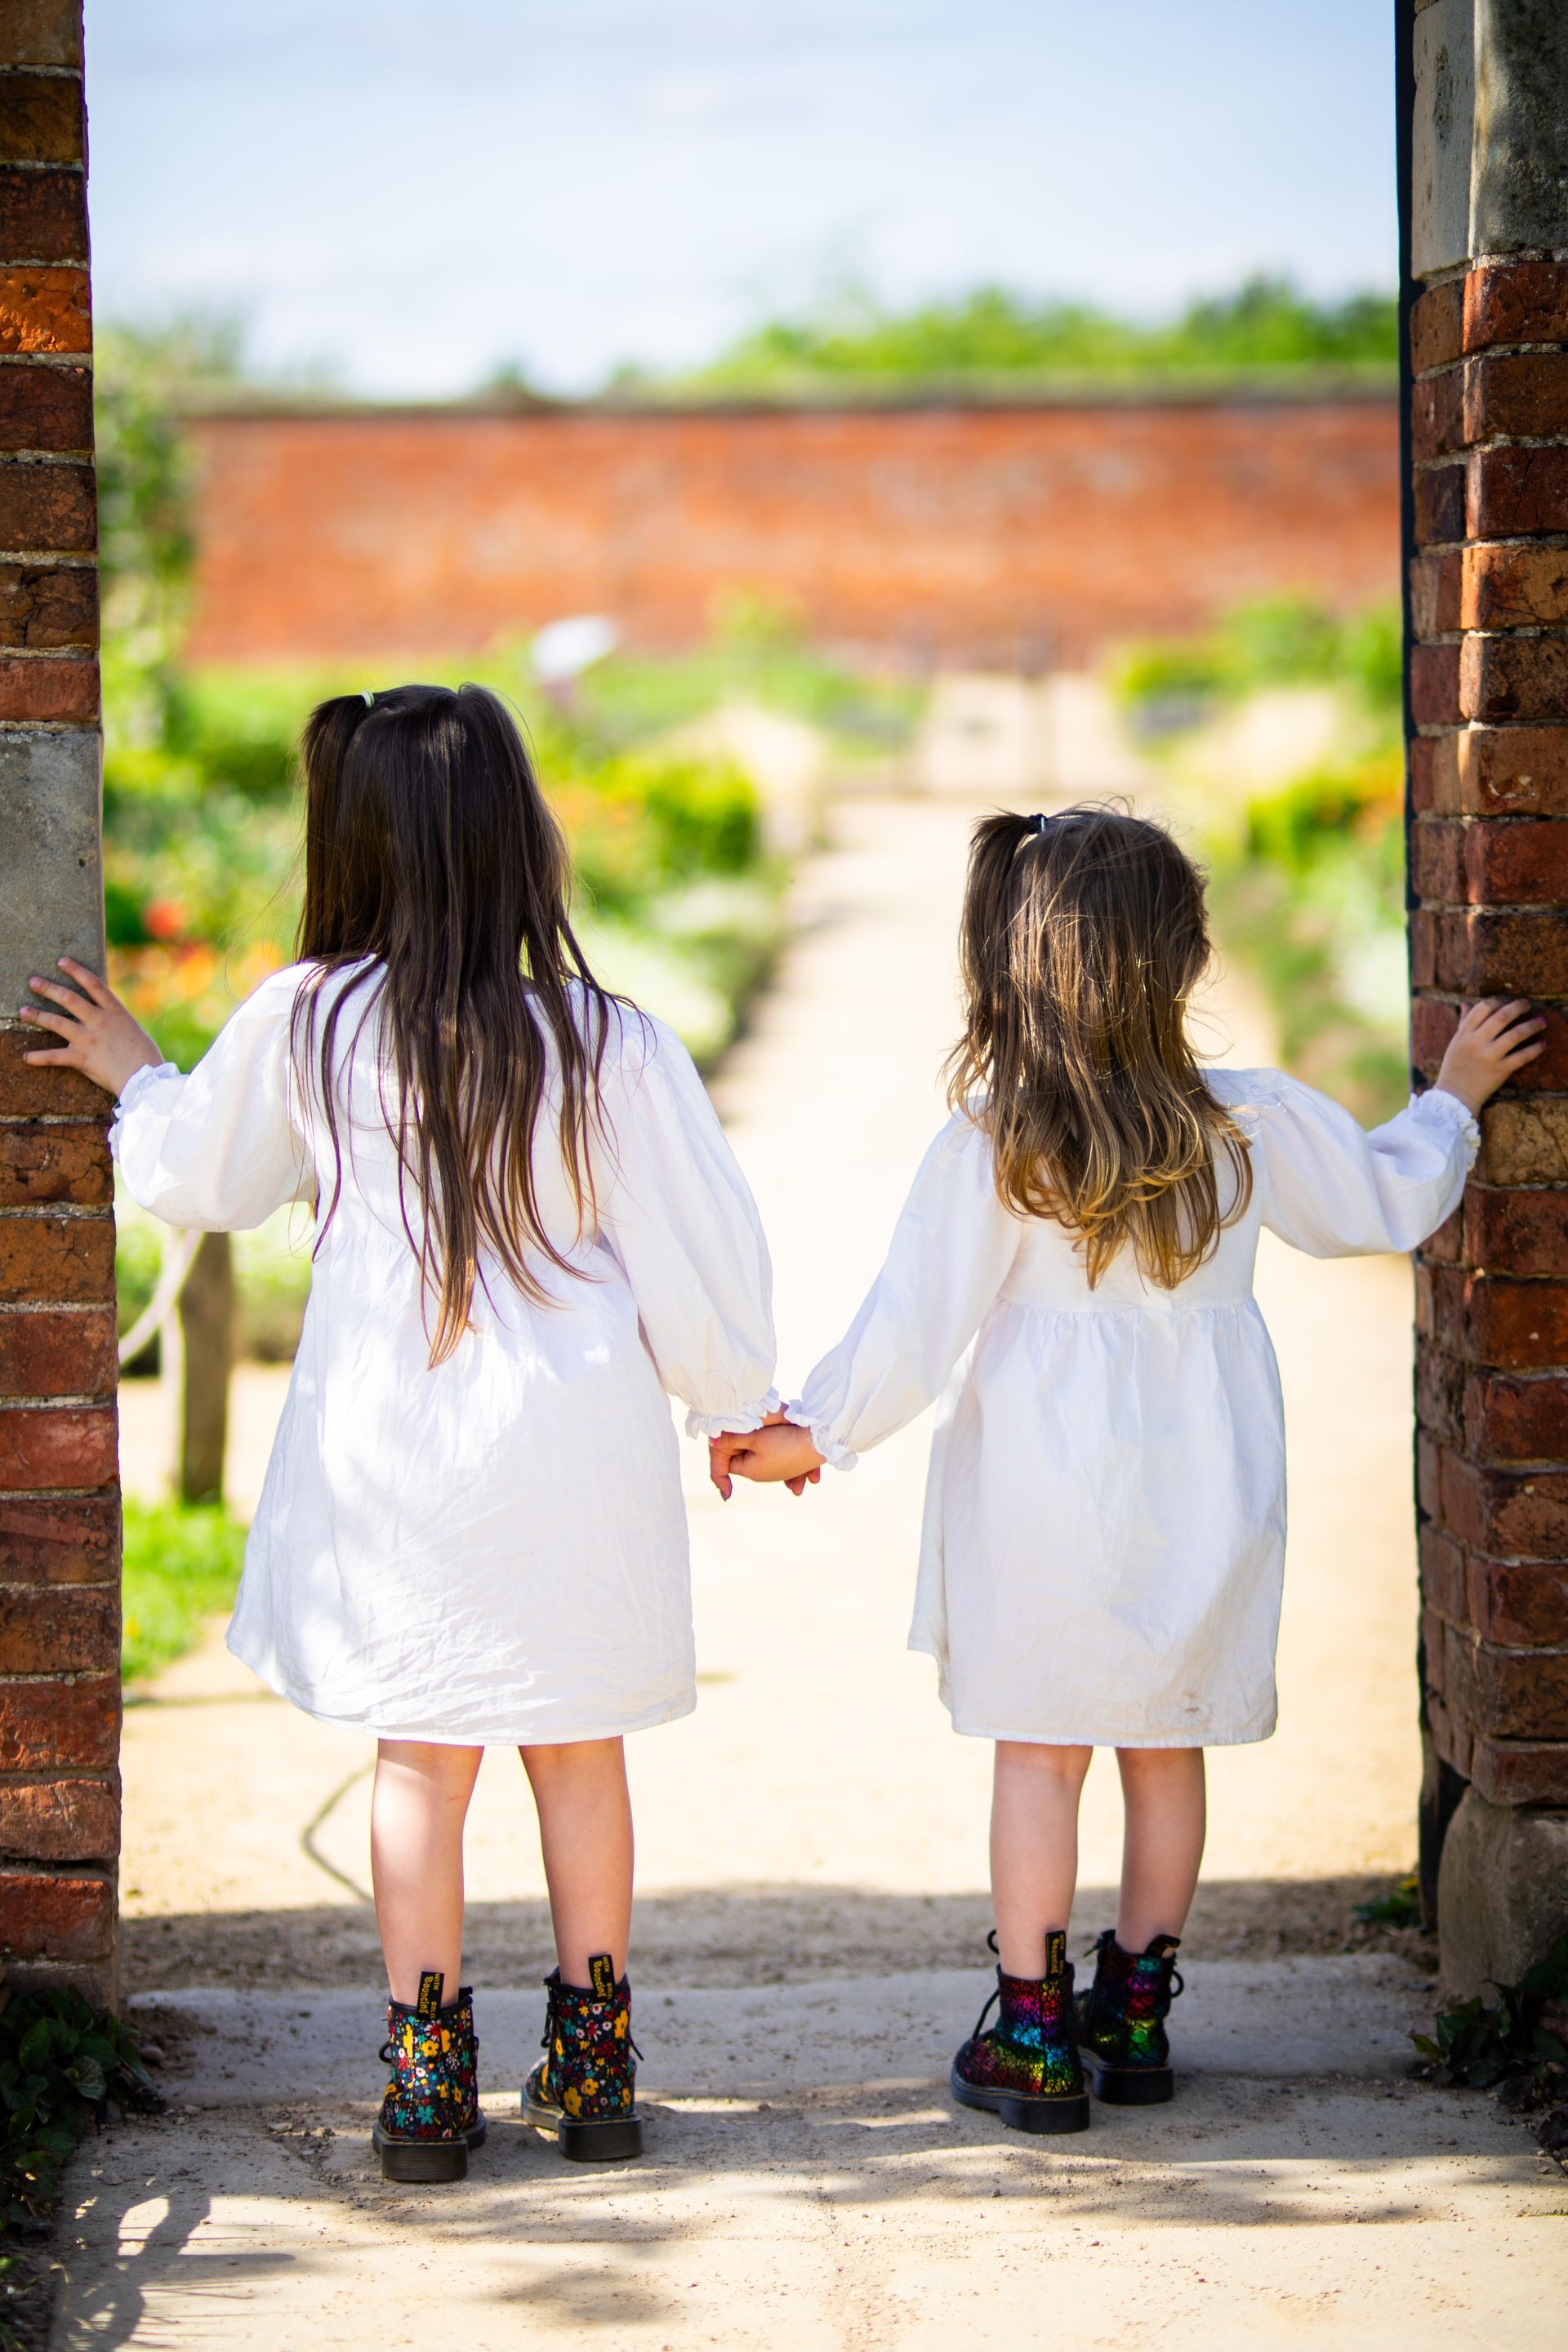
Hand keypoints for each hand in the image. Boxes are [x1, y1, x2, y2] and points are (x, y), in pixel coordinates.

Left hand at [18, 959, 162, 1095]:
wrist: (146, 1078)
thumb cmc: (145, 1056)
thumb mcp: (132, 1029)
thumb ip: (115, 1021)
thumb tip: (105, 1016)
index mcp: (115, 1011)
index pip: (92, 984)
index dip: (75, 970)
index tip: (61, 961)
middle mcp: (99, 1021)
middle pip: (69, 999)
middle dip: (48, 988)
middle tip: (33, 981)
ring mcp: (89, 1039)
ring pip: (57, 1022)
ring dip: (37, 1016)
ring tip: (22, 1011)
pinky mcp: (82, 1058)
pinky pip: (55, 1056)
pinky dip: (39, 1057)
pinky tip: (26, 1057)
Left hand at [709, 1418, 824, 1500]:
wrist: (818, 1445)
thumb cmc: (784, 1441)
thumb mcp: (754, 1437)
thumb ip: (732, 1439)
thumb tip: (712, 1441)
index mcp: (750, 1470)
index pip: (729, 1461)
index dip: (728, 1446)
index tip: (733, 1432)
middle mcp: (763, 1476)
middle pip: (747, 1459)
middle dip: (746, 1447)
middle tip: (749, 1431)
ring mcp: (779, 1474)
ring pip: (765, 1459)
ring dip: (764, 1449)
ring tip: (768, 1437)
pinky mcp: (792, 1469)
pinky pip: (782, 1462)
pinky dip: (781, 1455)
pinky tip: (776, 1445)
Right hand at [1435, 998, 1545, 1114]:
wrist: (1454, 1097)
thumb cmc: (1454, 1068)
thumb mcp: (1455, 1043)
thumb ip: (1463, 1023)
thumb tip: (1466, 1004)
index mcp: (1464, 1034)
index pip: (1483, 1008)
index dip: (1497, 1001)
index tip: (1506, 1001)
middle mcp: (1476, 1042)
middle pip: (1502, 1017)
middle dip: (1518, 1007)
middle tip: (1527, 1004)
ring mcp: (1489, 1057)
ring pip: (1515, 1035)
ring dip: (1532, 1026)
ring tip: (1542, 1022)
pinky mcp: (1500, 1071)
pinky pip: (1522, 1057)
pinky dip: (1535, 1049)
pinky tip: (1542, 1044)